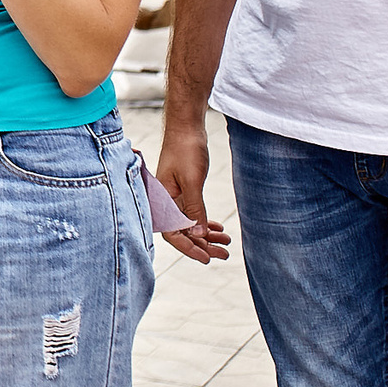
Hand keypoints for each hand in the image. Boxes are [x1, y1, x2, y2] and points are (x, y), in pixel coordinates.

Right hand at [154, 125, 233, 263]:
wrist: (186, 128)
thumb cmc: (185, 150)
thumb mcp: (193, 181)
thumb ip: (195, 208)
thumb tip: (198, 235)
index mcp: (161, 200)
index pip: (172, 233)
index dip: (189, 248)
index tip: (207, 258)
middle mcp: (165, 202)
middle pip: (182, 232)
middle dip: (203, 246)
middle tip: (223, 255)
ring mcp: (174, 197)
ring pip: (189, 224)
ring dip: (206, 236)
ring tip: (226, 244)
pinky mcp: (183, 191)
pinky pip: (193, 214)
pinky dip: (205, 223)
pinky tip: (218, 229)